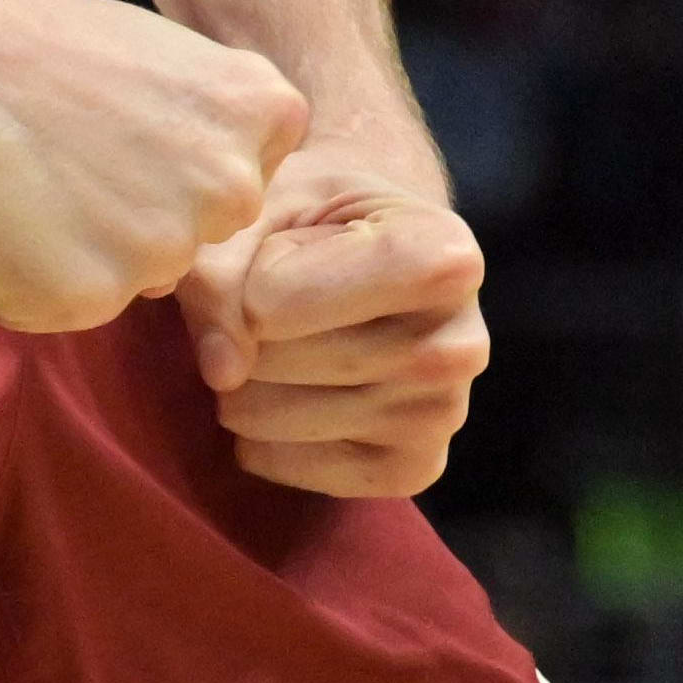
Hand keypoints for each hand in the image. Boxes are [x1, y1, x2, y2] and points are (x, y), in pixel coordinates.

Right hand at [0, 0, 302, 335]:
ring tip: (21, 177)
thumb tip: (202, 195)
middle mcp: (232, 190)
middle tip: (63, 156)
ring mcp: (162, 250)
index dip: (172, 165)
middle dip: (136, 216)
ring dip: (79, 254)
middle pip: (191, 241)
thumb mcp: (164, 58)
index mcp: (262, 114)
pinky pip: (59, 310)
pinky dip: (20, 280)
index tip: (119, 129)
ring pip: (128, 281)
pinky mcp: (87, 298)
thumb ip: (204, 131)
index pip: (241, 183)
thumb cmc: (28, 40)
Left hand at [180, 145, 492, 500]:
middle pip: (272, 359)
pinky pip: (276, 461)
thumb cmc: (318, 222)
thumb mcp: (265, 210)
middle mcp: (461, 346)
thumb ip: (223, 274)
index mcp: (444, 258)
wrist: (376, 259)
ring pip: (265, 416)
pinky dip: (257, 431)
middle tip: (287, 301)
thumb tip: (222, 373)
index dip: (252, 272)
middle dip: (245, 331)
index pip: (278, 299)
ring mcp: (441, 418)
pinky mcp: (412, 471)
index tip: (292, 248)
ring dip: (242, 382)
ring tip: (291, 341)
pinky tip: (300, 389)